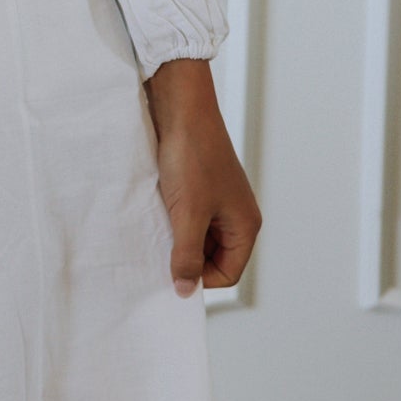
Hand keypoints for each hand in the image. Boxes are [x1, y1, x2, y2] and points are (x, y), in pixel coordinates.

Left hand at [143, 58, 260, 298]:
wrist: (181, 110)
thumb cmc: (192, 158)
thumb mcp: (188, 215)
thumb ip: (186, 256)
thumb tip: (185, 291)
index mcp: (245, 225)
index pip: (228, 273)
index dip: (200, 278)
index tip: (171, 271)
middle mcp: (236, 216)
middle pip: (213, 258)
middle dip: (187, 258)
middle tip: (160, 251)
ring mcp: (218, 202)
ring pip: (198, 238)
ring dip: (177, 239)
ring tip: (158, 229)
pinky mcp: (200, 189)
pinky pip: (188, 218)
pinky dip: (172, 221)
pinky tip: (156, 214)